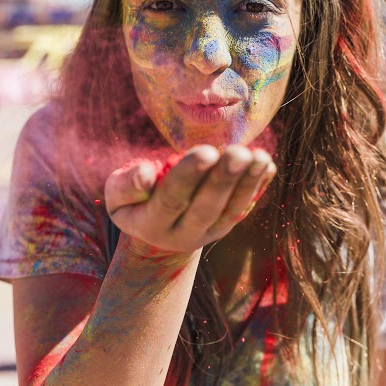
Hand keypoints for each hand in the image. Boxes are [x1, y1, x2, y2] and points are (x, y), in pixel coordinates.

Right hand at [104, 145, 275, 254]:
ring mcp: (209, 233)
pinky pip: (244, 208)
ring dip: (248, 183)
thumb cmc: (134, 201)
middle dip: (224, 179)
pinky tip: (267, 164)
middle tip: (239, 152)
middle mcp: (183, 234)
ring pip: (231, 211)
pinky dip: (258, 186)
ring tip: (260, 156)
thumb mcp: (118, 195)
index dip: (189, 176)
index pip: (172, 199)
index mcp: (151, 224)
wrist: (156, 234)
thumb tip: (145, 172)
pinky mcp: (225, 225)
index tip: (206, 151)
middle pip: (206, 207)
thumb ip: (127, 184)